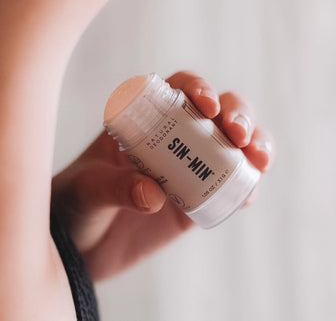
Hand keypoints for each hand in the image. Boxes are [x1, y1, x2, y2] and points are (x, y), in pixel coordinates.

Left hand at [52, 71, 274, 280]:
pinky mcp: (200, 199)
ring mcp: (192, 169)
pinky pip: (232, 187)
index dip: (199, 89)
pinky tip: (248, 194)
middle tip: (239, 135)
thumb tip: (153, 195)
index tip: (207, 107)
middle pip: (218, 113)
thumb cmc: (77, 205)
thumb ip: (114, 188)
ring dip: (255, 145)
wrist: (82, 245)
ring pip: (235, 146)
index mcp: (146, 123)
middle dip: (238, 116)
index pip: (179, 91)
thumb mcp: (87, 190)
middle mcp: (175, 140)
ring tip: (258, 161)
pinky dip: (247, 187)